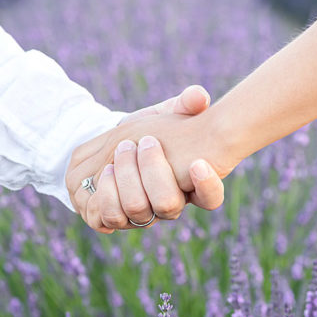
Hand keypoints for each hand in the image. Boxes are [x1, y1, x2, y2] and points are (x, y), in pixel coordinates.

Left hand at [67, 85, 227, 232]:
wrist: (112, 149)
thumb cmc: (150, 129)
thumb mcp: (169, 112)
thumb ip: (188, 102)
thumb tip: (200, 96)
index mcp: (190, 184)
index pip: (211, 198)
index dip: (207, 186)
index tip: (198, 163)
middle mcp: (171, 205)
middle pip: (167, 205)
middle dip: (150, 171)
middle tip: (141, 142)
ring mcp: (145, 216)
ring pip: (139, 212)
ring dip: (125, 180)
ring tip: (118, 156)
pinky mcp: (117, 219)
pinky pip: (110, 219)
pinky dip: (105, 194)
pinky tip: (106, 170)